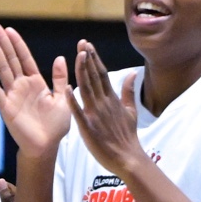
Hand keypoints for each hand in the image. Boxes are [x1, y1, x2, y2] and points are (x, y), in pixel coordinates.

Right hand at [0, 23, 71, 157]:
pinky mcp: (6, 108)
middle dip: (3, 42)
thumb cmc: (56, 126)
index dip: (17, 44)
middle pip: (11, 59)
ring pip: (3, 70)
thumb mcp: (63, 97)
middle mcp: (22, 86)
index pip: (24, 58)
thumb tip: (60, 58)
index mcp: (36, 83)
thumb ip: (60, 78)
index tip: (10, 29)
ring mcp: (13, 96)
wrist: (47, 146)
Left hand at [68, 40, 145, 176]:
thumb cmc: (128, 136)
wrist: (128, 159)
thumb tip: (133, 72)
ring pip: (87, 89)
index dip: (95, 59)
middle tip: (81, 42)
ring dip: (83, 72)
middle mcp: (104, 103)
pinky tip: (67, 88)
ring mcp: (96, 115)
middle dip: (88, 59)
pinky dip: (73, 101)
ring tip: (78, 56)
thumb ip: (129, 91)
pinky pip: (79, 113)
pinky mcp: (89, 128)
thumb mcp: (131, 111)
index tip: (88, 45)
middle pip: (94, 77)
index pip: (102, 74)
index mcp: (112, 99)